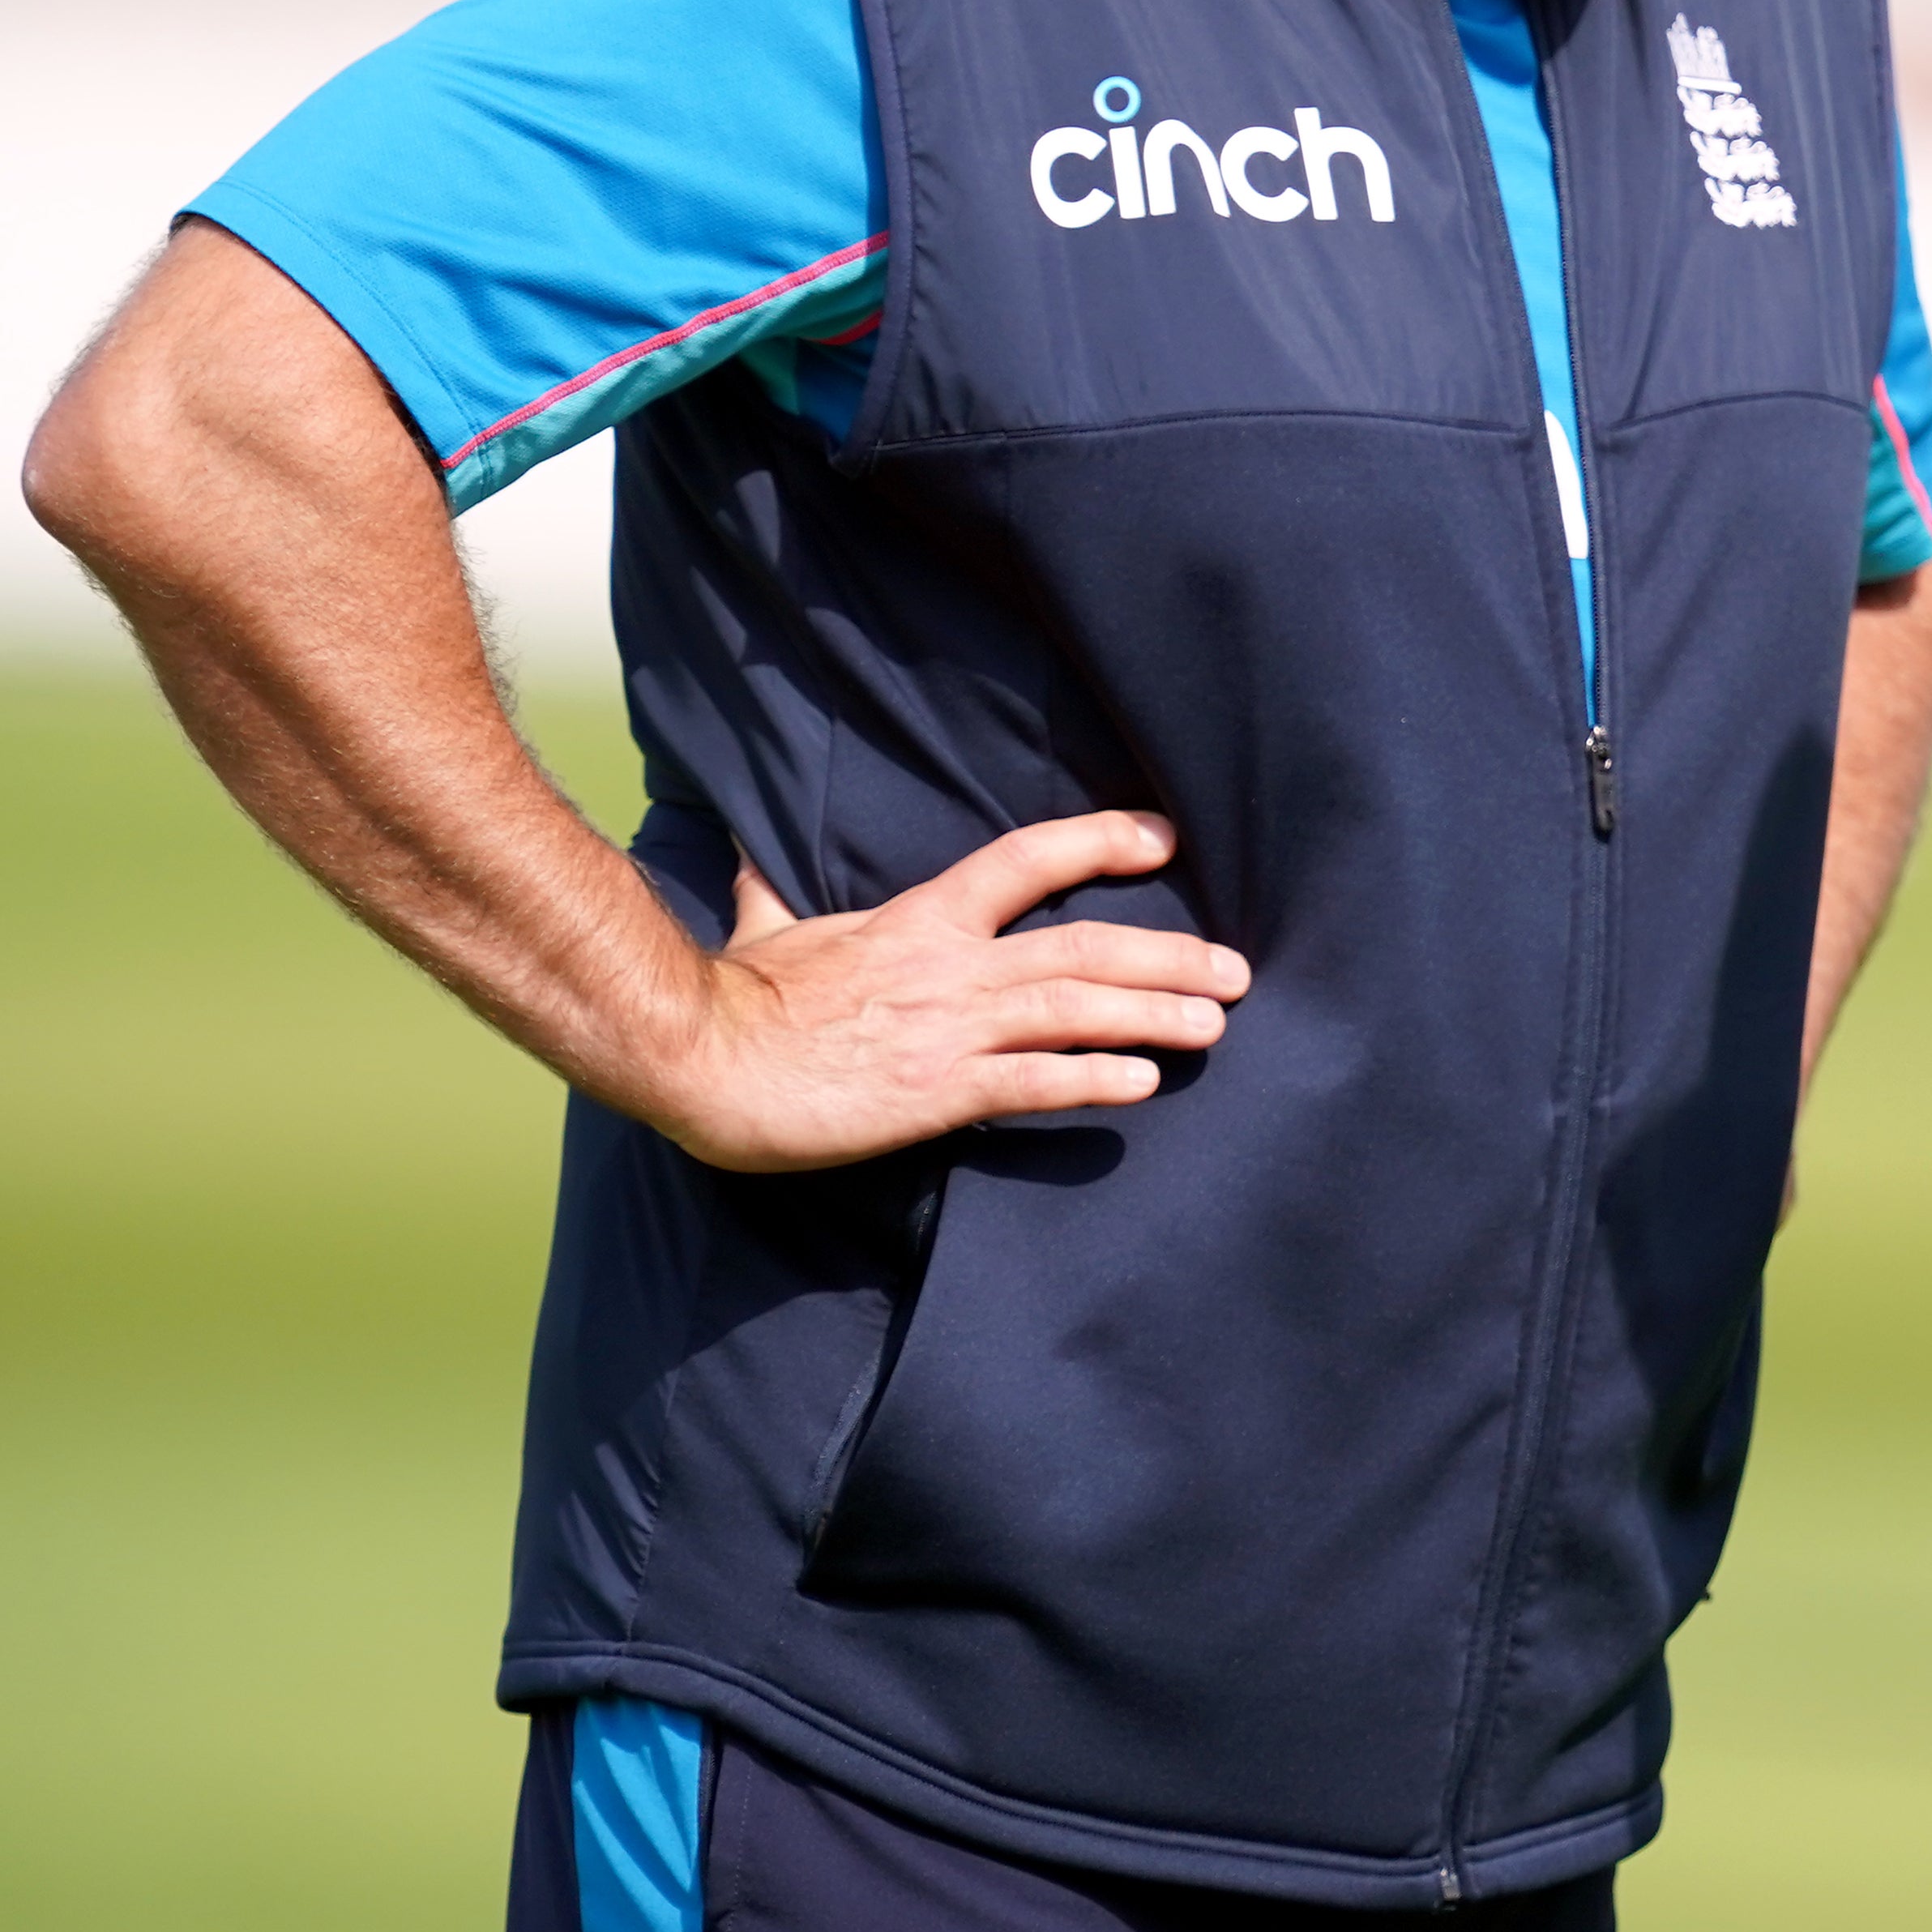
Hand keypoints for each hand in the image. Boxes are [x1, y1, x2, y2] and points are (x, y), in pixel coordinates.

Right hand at [635, 813, 1248, 1170]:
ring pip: (1074, 1009)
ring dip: (1154, 1014)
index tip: (1164, 838)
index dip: (1101, 841)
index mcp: (919, 919)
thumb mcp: (766, 925)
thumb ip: (777, 890)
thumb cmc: (734, 996)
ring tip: (1216, 1024)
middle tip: (1235, 969)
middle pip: (1083, 944)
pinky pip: (1030, 1084)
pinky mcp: (933, 1092)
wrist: (696, 1058)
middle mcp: (950, 966)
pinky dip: (1091, 1079)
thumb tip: (751, 848)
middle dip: (1168, 953)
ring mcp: (946, 1028)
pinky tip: (1143, 1083)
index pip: (1026, 859)